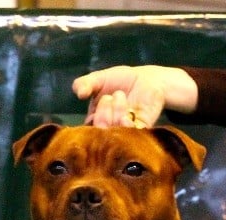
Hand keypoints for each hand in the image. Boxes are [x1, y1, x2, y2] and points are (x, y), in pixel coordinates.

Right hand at [72, 65, 197, 127]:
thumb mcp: (98, 79)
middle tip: (109, 96)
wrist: (146, 79)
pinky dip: (128, 127)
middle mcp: (108, 129)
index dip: (93, 119)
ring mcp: (125, 130)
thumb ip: (85, 83)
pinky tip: (127, 114)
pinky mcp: (141, 129)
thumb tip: (79, 93)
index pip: (88, 131)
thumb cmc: (119, 80)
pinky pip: (133, 135)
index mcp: (95, 121)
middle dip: (103, 116)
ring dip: (116, 115)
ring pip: (116, 134)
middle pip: (101, 135)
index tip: (100, 99)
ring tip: (120, 95)